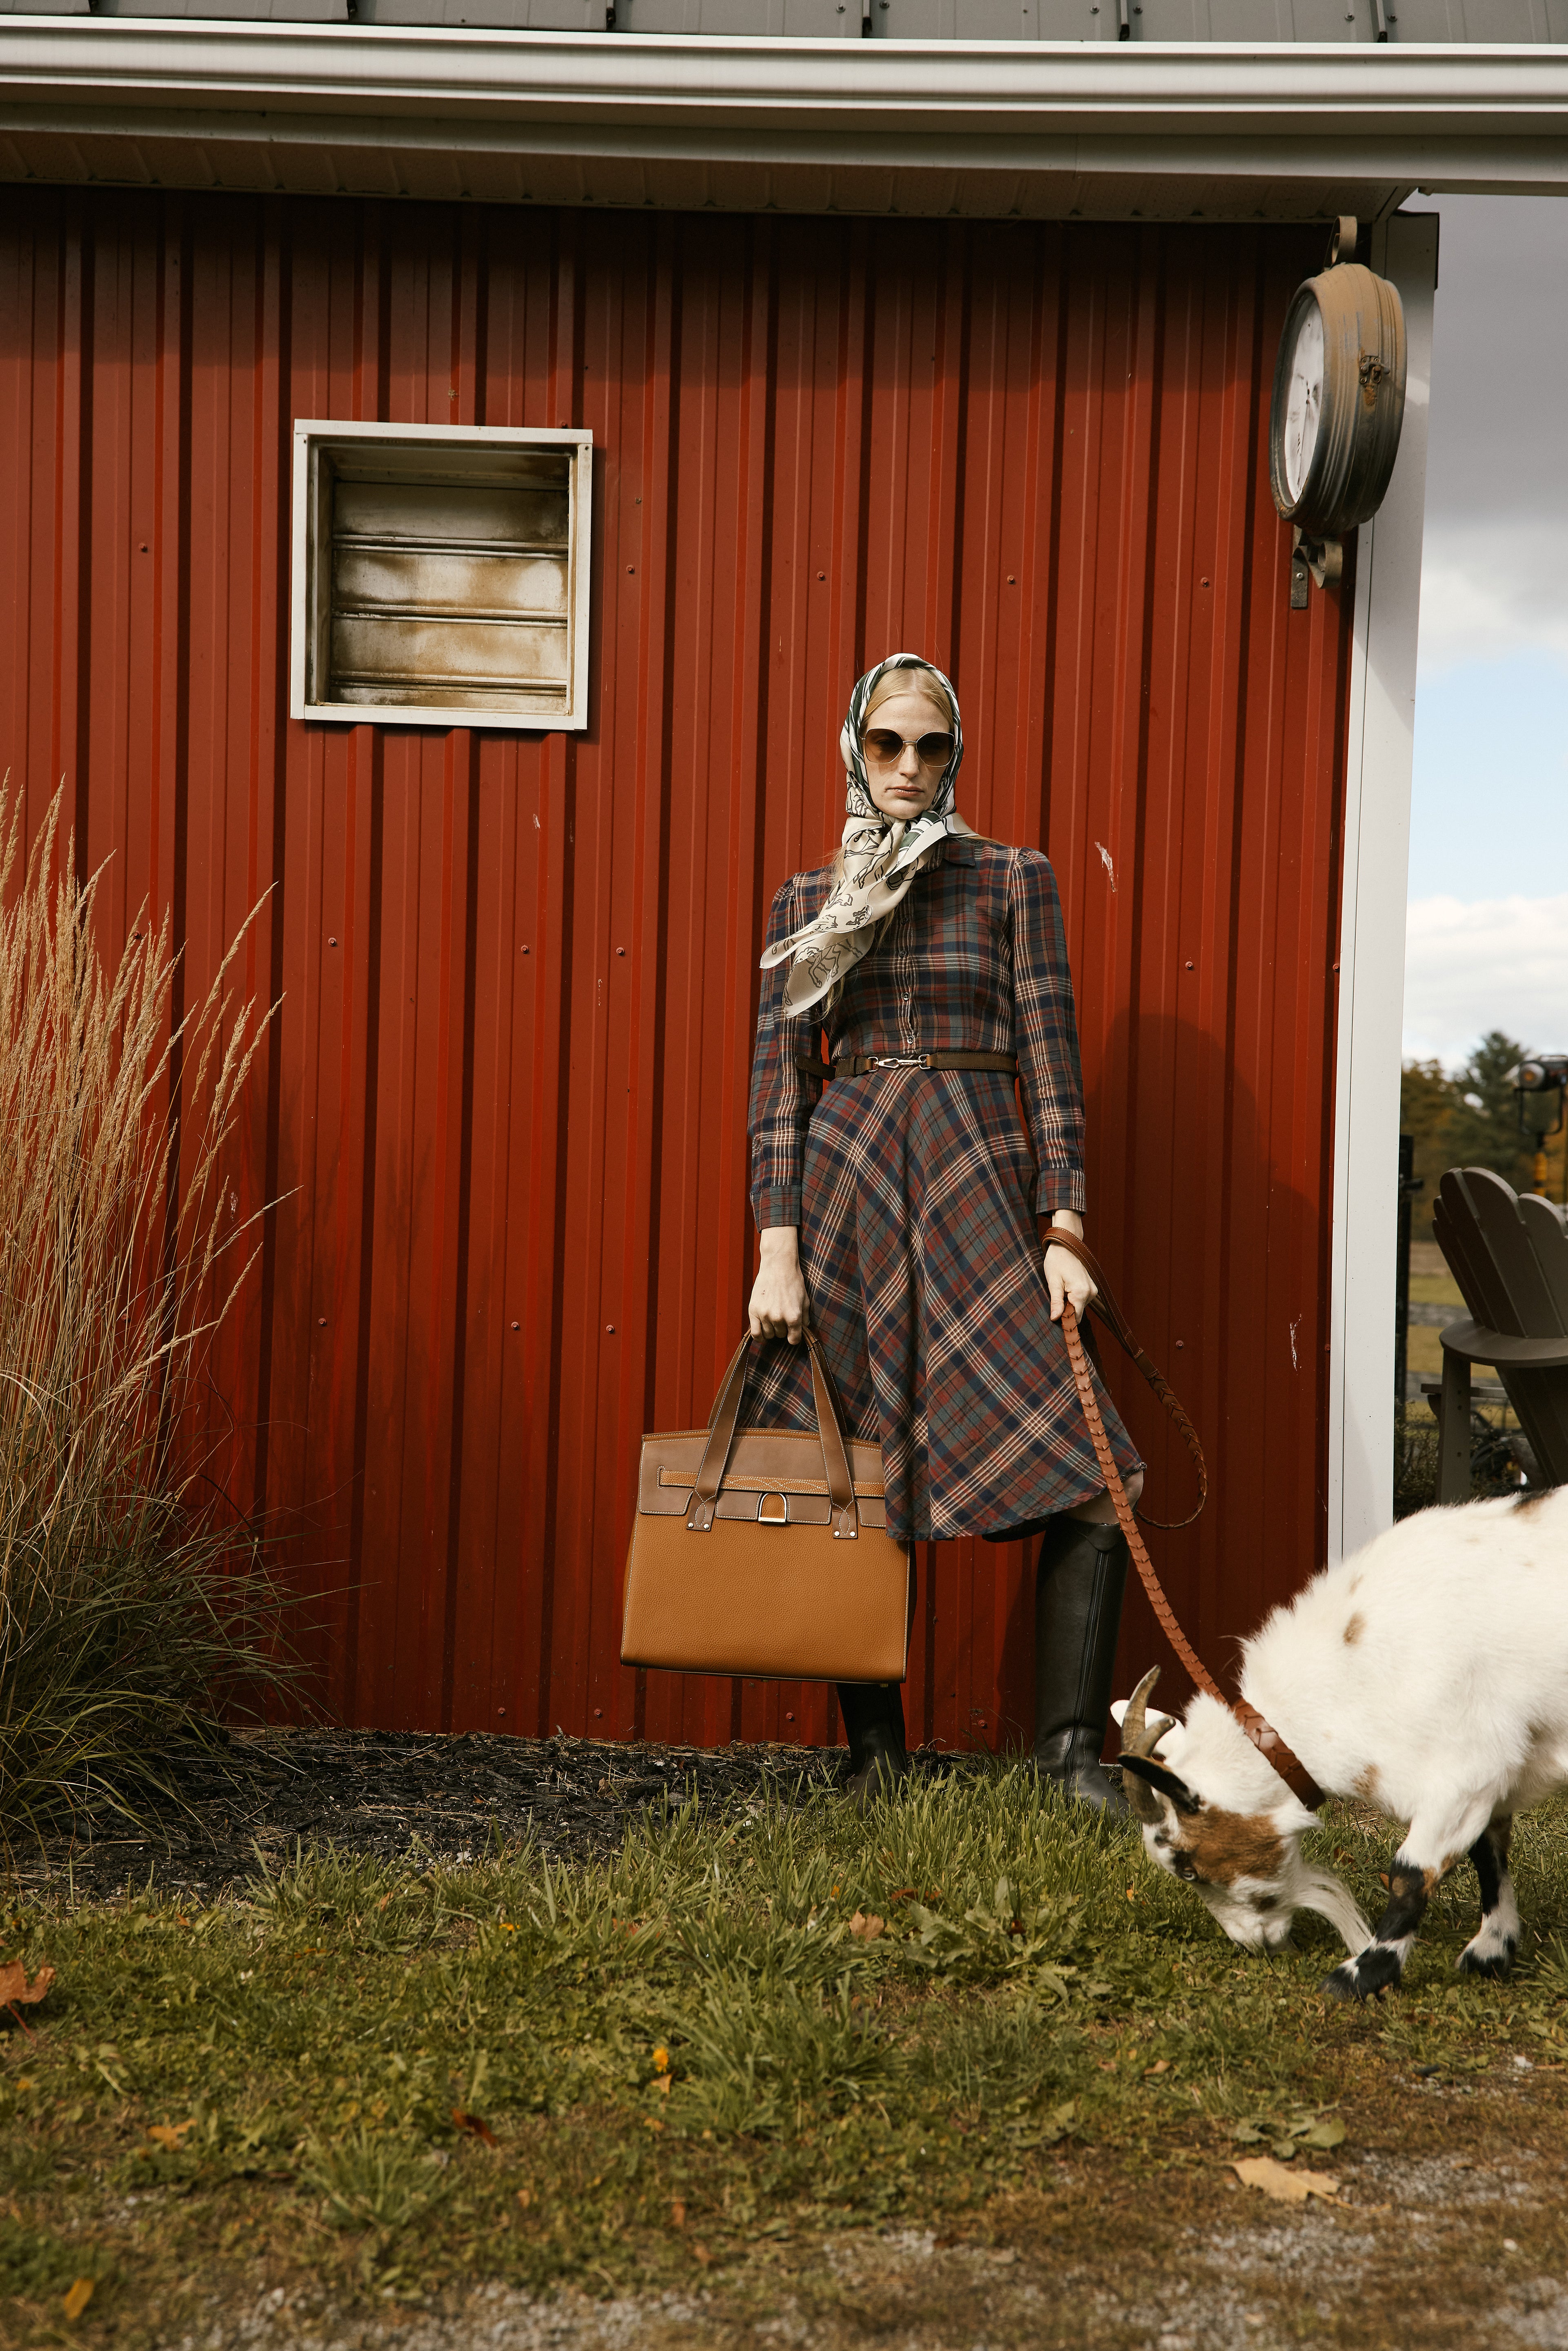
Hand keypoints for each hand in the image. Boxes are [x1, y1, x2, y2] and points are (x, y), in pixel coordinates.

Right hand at [749, 1228, 808, 1344]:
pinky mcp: (753, 1310)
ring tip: (774, 1318)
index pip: (793, 1340)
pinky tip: (763, 1333)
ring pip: (768, 1335)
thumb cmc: (793, 1282)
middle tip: (783, 1318)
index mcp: (794, 1317)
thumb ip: (805, 1318)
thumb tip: (803, 1330)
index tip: (793, 1334)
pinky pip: (755, 1333)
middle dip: (783, 1329)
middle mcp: (779, 1318)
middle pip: (781, 1336)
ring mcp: (765, 1315)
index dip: (794, 1337)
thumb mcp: (805, 1300)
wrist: (778, 1266)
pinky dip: (759, 1336)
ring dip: (772, 1329)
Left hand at [1043, 1220, 1096, 1323]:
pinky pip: (1081, 1300)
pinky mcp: (1091, 1287)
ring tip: (1059, 1291)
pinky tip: (1065, 1289)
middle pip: (1077, 1313)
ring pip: (1079, 1307)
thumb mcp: (1053, 1282)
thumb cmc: (1057, 1261)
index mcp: (1081, 1292)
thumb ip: (1056, 1302)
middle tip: (1053, 1304)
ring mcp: (1092, 1290)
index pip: (1075, 1318)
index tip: (1055, 1322)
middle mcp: (1090, 1293)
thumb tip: (1056, 1318)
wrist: (1066, 1245)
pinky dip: (1073, 1299)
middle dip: (1065, 1312)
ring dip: (1069, 1304)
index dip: (1065, 1322)